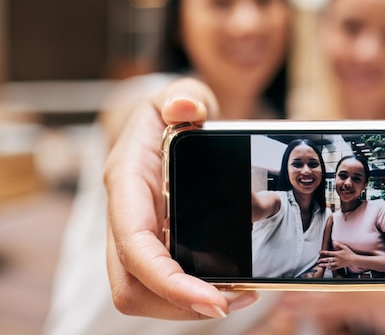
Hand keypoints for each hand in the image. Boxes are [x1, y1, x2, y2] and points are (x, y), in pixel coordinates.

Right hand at [104, 77, 258, 318]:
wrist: (164, 126)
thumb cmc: (172, 113)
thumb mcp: (179, 96)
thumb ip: (183, 97)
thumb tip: (186, 108)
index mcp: (127, 182)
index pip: (135, 244)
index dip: (168, 281)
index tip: (213, 299)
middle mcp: (125, 215)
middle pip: (132, 285)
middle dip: (179, 305)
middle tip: (234, 301)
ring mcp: (137, 234)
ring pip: (144, 293)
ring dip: (186, 307)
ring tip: (240, 296)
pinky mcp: (154, 243)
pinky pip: (161, 283)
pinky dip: (190, 295)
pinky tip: (231, 286)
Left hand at [318, 242, 360, 271]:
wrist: (354, 260)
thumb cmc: (350, 253)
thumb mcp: (345, 247)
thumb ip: (339, 244)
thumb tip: (334, 242)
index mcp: (337, 254)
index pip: (328, 253)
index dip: (323, 252)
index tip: (319, 252)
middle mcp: (336, 259)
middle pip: (328, 259)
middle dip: (322, 260)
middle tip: (318, 261)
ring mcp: (338, 263)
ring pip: (329, 264)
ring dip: (324, 265)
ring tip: (320, 265)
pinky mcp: (340, 266)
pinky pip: (334, 268)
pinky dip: (331, 268)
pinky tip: (328, 268)